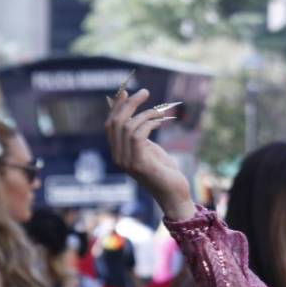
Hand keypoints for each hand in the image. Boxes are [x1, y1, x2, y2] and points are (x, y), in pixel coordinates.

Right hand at [105, 87, 194, 220]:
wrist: (174, 195)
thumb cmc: (165, 172)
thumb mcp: (150, 150)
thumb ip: (140, 136)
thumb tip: (138, 115)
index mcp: (118, 152)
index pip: (110, 125)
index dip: (116, 107)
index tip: (125, 91)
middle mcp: (118, 157)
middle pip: (115, 123)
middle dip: (128, 104)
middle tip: (144, 92)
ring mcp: (126, 162)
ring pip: (126, 127)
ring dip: (144, 113)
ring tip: (160, 111)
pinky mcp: (138, 164)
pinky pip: (137, 136)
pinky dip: (149, 124)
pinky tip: (160, 121)